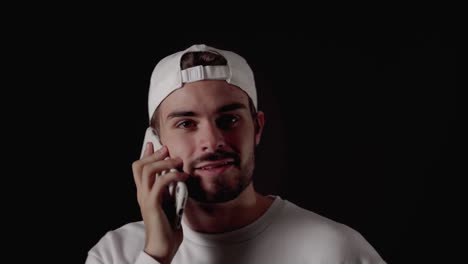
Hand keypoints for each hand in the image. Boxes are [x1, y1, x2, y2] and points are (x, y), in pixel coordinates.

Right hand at [132, 143, 188, 262]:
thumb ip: (170, 191)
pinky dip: (172, 176)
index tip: (154, 144)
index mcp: (145, 193)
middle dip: (154, 154)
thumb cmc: (167, 228)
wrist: (162, 247)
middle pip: (139, 166)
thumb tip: (178, 177)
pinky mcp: (152, 205)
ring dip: (164, 162)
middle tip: (167, 149)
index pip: (139, 169)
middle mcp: (142, 194)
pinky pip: (160, 184)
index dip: (145, 154)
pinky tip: (183, 177)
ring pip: (147, 171)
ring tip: (178, 162)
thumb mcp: (169, 204)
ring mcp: (145, 199)